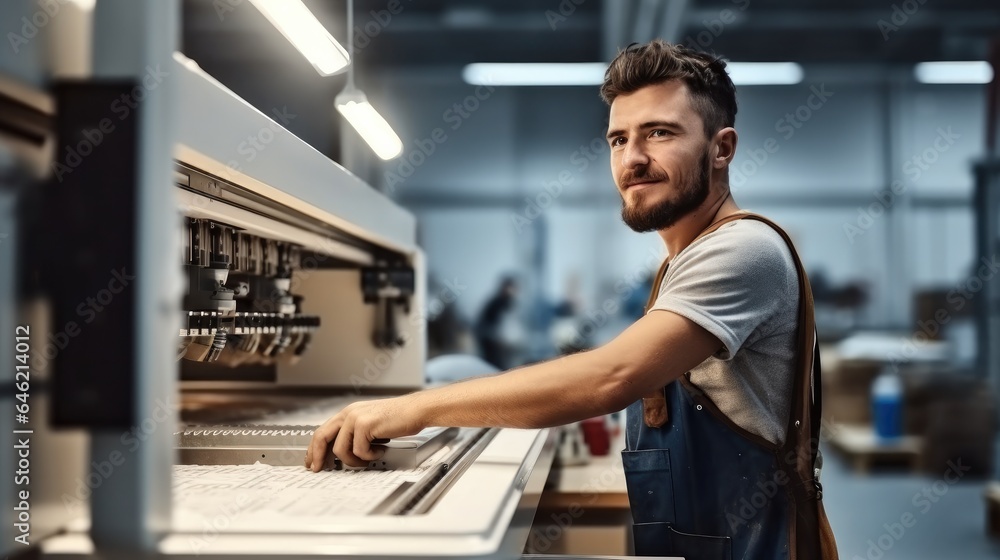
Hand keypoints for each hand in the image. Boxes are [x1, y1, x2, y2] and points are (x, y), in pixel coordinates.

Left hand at [305, 395, 425, 471]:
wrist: (415, 410)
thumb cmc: (398, 418)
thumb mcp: (370, 424)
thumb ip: (355, 434)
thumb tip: (342, 454)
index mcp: (349, 412)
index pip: (323, 430)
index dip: (314, 448)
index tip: (312, 461)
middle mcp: (349, 413)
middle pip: (322, 436)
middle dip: (317, 456)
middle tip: (318, 469)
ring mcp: (356, 418)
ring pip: (341, 449)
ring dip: (354, 460)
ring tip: (368, 458)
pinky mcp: (365, 425)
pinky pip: (360, 451)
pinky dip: (371, 455)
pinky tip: (381, 449)